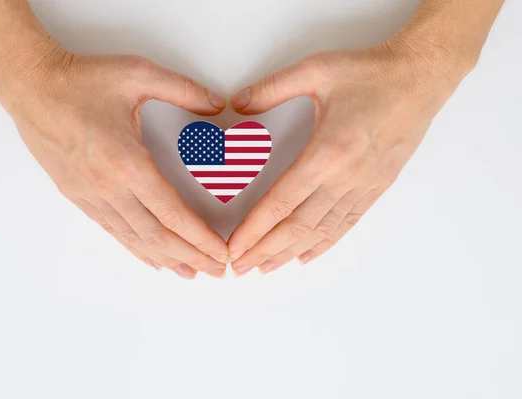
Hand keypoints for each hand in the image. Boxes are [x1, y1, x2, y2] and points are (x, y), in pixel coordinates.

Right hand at [0, 37, 228, 278]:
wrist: (29, 86)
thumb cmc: (81, 81)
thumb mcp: (138, 74)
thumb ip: (184, 90)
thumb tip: (217, 105)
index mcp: (127, 162)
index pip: (172, 213)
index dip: (199, 237)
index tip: (219, 252)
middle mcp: (108, 187)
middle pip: (157, 235)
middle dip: (190, 257)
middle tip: (215, 271)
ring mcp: (91, 195)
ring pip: (134, 239)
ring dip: (166, 259)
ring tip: (190, 273)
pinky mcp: (77, 196)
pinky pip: (113, 230)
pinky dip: (136, 248)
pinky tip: (152, 258)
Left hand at [228, 37, 474, 275]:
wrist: (422, 77)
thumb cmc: (372, 73)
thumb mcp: (316, 70)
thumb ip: (272, 88)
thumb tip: (238, 103)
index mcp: (327, 153)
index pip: (280, 202)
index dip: (254, 229)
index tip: (234, 247)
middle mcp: (345, 178)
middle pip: (297, 226)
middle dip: (265, 250)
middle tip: (240, 268)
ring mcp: (363, 186)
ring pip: (321, 231)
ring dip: (290, 253)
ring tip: (266, 268)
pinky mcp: (377, 187)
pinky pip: (347, 223)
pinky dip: (324, 243)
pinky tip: (307, 256)